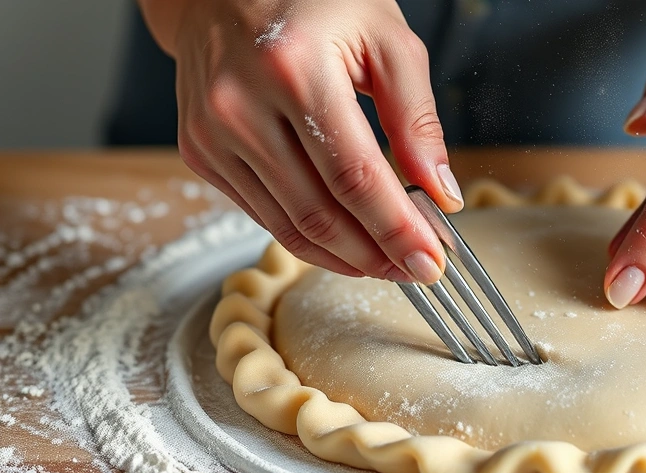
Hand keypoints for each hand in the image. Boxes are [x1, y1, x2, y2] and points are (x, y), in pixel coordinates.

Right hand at [140, 0, 462, 283]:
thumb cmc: (312, 2)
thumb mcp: (385, 39)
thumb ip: (417, 118)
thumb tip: (441, 192)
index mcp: (293, 69)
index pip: (354, 177)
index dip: (396, 229)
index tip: (430, 260)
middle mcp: (241, 105)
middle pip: (319, 213)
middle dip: (375, 254)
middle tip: (415, 269)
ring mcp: (212, 134)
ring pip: (288, 226)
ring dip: (344, 257)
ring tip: (386, 262)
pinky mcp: (200, 152)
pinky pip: (262, 214)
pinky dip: (307, 237)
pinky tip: (344, 241)